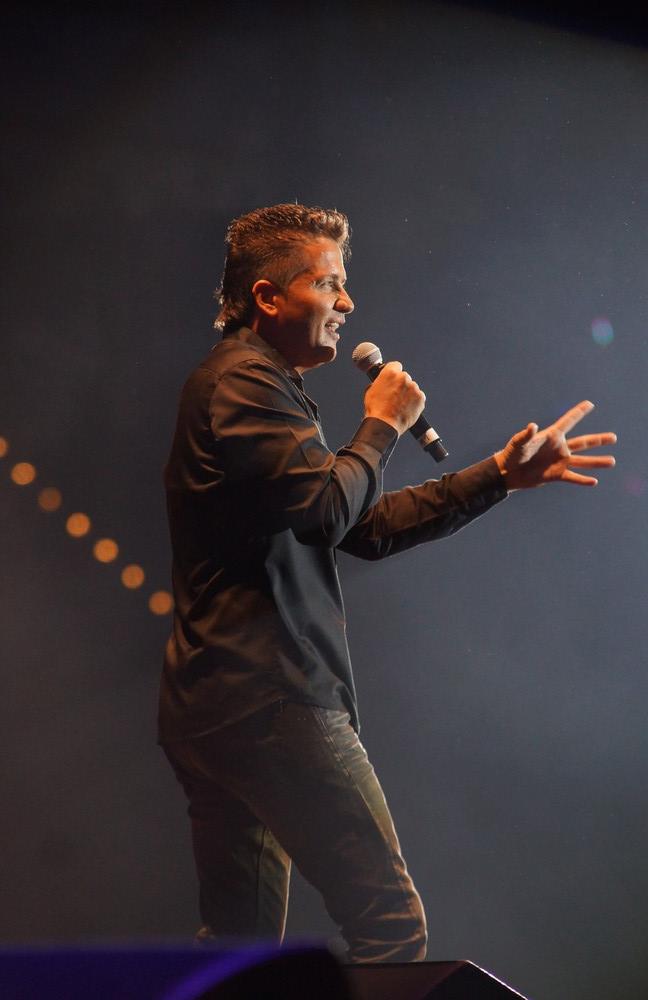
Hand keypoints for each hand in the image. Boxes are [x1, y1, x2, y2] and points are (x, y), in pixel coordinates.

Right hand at [364, 361, 425, 435]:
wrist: (384, 425)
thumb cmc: (376, 410)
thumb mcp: (371, 390)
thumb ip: (380, 382)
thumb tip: (383, 381)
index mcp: (390, 373)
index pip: (396, 365)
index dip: (394, 372)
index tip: (393, 378)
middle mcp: (404, 378)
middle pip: (404, 377)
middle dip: (401, 384)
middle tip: (395, 395)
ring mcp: (414, 388)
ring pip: (412, 387)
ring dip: (408, 393)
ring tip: (399, 405)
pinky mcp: (421, 398)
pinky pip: (418, 397)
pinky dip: (414, 402)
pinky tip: (406, 408)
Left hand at [494, 400, 615, 489]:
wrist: (508, 472)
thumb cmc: (512, 454)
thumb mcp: (518, 443)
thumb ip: (526, 435)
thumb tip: (532, 426)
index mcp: (552, 436)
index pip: (568, 422)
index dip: (578, 413)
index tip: (589, 404)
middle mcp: (559, 448)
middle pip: (583, 443)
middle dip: (598, 440)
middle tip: (614, 438)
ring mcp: (559, 462)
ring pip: (582, 461)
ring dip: (597, 462)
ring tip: (612, 461)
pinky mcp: (556, 475)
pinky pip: (572, 477)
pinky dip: (582, 480)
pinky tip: (594, 482)